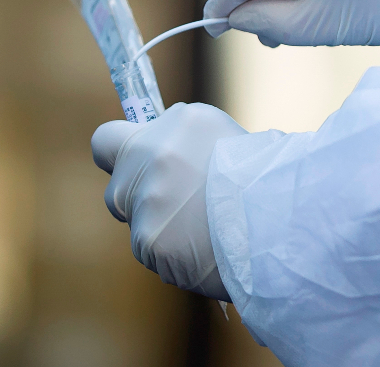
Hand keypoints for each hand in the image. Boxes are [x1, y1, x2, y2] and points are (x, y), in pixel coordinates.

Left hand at [91, 103, 246, 300]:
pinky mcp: (150, 245)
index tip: (130, 162)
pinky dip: (172, 252)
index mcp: (152, 136)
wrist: (276, 214)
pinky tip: (204, 246)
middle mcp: (139, 169)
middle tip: (182, 201)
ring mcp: (142, 209)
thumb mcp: (209, 128)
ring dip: (161, 226)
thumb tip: (153, 147)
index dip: (115, 153)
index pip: (104, 140)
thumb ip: (169, 137)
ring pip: (139, 223)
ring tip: (205, 226)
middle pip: (118, 190)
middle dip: (142, 197)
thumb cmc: (251, 167)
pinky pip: (152, 251)